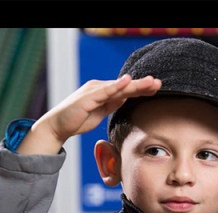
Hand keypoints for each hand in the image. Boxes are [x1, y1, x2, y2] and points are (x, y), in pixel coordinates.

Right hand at [19, 74, 161, 154]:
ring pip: (119, 87)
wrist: (58, 126)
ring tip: (150, 81)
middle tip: (159, 83)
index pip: (126, 90)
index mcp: (103, 92)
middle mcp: (99, 88)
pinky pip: (105, 91)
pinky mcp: (88, 97)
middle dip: (143, 85)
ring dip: (135, 84)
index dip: (141, 89)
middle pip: (125, 86)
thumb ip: (112, 104)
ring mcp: (93, 91)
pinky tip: (127, 82)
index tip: (157, 88)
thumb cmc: (78, 119)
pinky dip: (117, 86)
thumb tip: (125, 98)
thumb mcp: (100, 112)